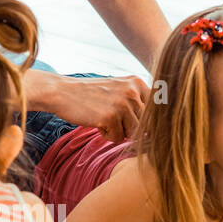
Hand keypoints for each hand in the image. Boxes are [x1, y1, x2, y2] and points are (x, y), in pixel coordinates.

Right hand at [28, 72, 149, 142]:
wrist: (63, 92)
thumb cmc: (91, 95)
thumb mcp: (119, 88)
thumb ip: (138, 100)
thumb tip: (159, 126)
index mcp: (137, 82)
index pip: (155, 110)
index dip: (145, 121)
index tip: (130, 120)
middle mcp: (132, 91)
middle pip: (144, 124)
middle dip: (129, 127)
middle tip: (112, 118)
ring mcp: (122, 104)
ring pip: (132, 133)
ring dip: (118, 132)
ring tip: (105, 119)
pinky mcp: (110, 117)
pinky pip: (117, 139)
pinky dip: (106, 136)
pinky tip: (96, 122)